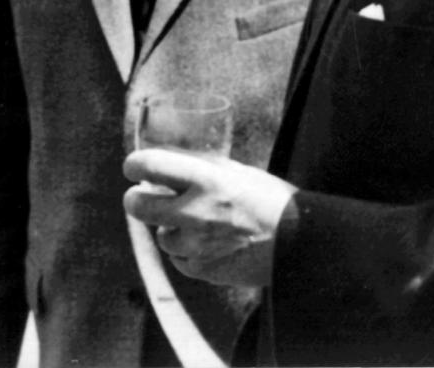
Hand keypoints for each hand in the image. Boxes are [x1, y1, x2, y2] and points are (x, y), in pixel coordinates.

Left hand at [123, 149, 296, 287]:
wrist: (301, 245)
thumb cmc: (271, 200)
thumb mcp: (236, 171)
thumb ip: (201, 168)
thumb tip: (168, 162)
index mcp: (206, 180)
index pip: (149, 166)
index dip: (134, 165)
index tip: (133, 167)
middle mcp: (196, 212)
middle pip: (137, 206)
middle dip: (136, 199)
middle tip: (142, 196)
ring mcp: (197, 245)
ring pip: (160, 236)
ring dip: (169, 228)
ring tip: (193, 224)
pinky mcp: (203, 270)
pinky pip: (179, 260)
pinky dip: (186, 252)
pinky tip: (206, 244)